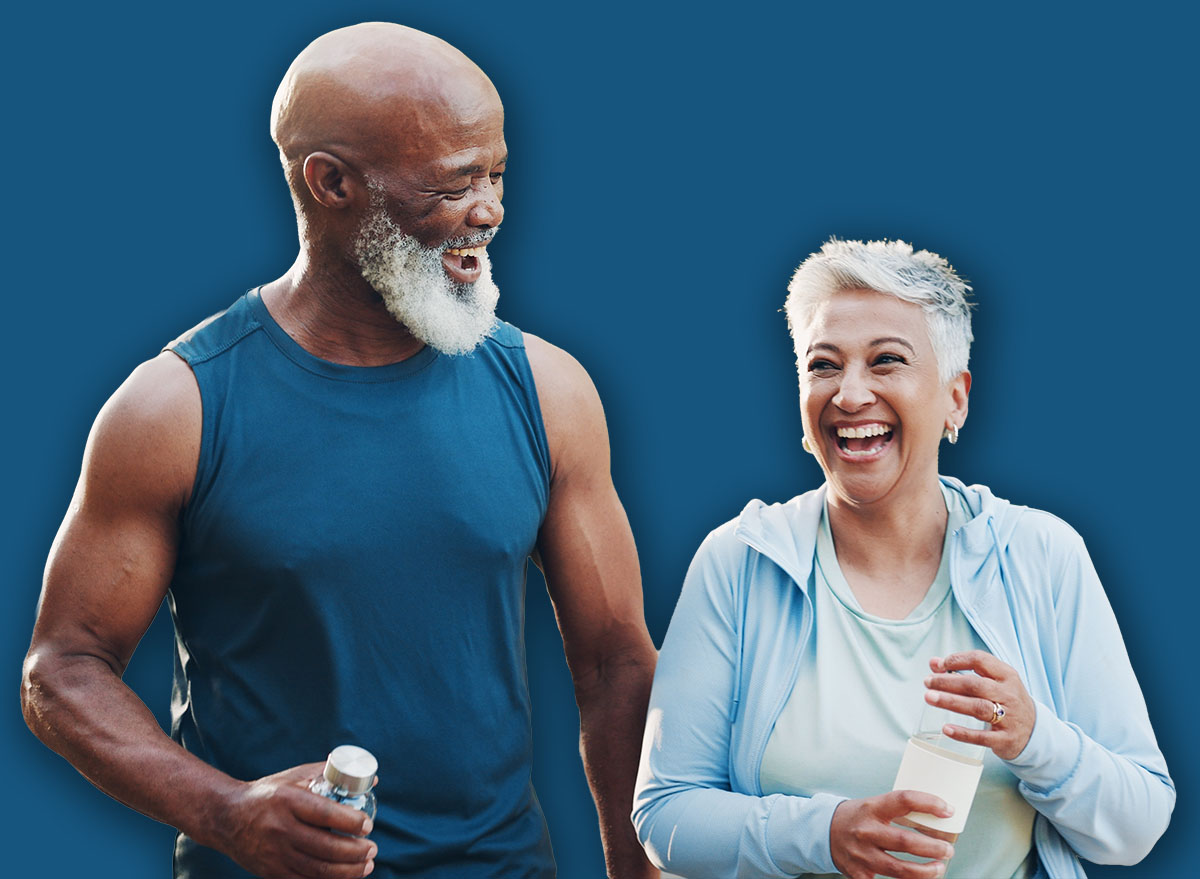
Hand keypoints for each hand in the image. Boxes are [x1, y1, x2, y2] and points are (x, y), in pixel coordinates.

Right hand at [216, 762, 376, 877]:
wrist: (226, 818)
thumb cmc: (268, 794)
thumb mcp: (294, 777)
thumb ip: (329, 775)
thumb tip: (370, 780)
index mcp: (288, 801)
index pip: (325, 814)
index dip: (350, 822)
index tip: (367, 825)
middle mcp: (280, 828)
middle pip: (326, 846)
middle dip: (356, 851)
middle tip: (372, 848)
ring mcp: (275, 854)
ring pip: (318, 869)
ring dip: (349, 870)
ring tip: (367, 865)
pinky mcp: (271, 872)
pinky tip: (346, 876)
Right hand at [830, 791, 955, 878]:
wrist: (823, 832)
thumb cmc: (858, 817)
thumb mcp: (874, 805)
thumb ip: (898, 810)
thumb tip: (937, 815)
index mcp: (872, 808)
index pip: (904, 800)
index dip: (929, 803)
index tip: (948, 810)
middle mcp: (866, 831)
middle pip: (905, 841)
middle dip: (933, 848)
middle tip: (948, 850)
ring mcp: (862, 855)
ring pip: (899, 869)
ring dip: (925, 872)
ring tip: (939, 868)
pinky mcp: (859, 874)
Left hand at [926, 651, 1034, 760]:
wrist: (1034, 731)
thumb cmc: (1005, 700)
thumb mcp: (992, 681)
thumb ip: (964, 670)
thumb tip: (933, 663)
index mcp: (1006, 675)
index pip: (980, 660)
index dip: (956, 660)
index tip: (938, 665)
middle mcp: (1009, 694)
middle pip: (975, 685)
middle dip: (948, 682)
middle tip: (927, 682)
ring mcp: (1009, 717)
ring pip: (978, 707)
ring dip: (951, 702)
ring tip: (929, 698)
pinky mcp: (1005, 739)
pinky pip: (982, 736)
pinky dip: (963, 733)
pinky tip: (946, 728)